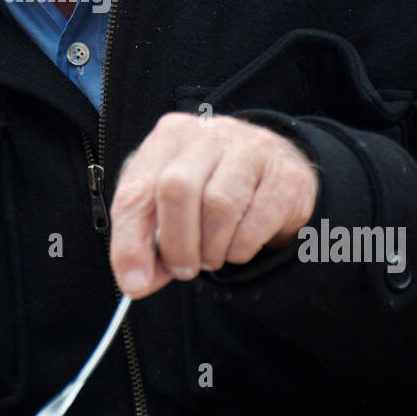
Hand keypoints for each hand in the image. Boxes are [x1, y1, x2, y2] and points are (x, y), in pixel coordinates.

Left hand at [109, 113, 317, 297]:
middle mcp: (209, 133)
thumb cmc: (211, 187)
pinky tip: (238, 245)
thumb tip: (135, 280)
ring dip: (211, 248)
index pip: (135, 189)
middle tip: (182, 269)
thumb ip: (147, 240)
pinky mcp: (286, 174)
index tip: (134, 281)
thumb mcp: (169, 205)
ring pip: (218, 206)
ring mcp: (251, 148)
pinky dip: (241, 248)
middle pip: (176, 190)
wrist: (276, 172)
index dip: (130, 241)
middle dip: (176, 244)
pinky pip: (257, 221)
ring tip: (212, 255)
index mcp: (169, 136)